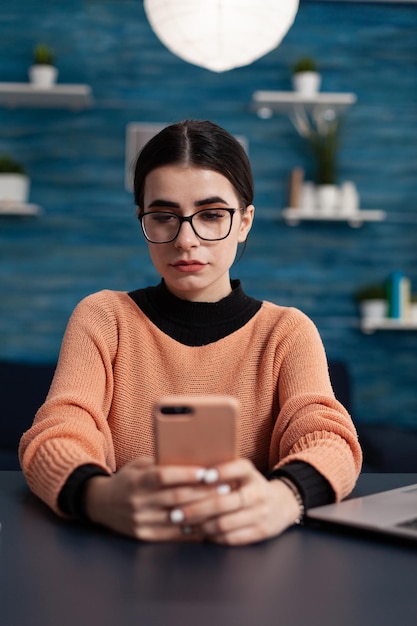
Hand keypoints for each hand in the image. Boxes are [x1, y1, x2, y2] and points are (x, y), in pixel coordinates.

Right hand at [84, 457, 218, 541]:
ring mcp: (141, 521)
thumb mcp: (139, 466)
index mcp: (137, 481)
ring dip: (203, 512)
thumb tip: (193, 459)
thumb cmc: (129, 480)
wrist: (101, 505)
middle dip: (203, 493)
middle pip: (176, 498)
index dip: (186, 474)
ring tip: (222, 505)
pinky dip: (192, 529)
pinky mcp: (144, 536)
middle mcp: (138, 502)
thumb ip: (161, 464)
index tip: (208, 471)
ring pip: (178, 518)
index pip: (164, 476)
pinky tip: (208, 523)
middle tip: (225, 488)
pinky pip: (174, 535)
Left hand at [170, 459, 302, 545]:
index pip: (238, 468)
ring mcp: (261, 514)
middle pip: (223, 502)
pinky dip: (212, 537)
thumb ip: (220, 471)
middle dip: (196, 509)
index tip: (202, 476)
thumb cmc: (250, 486)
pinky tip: (199, 534)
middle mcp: (258, 492)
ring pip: (224, 523)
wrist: (282, 504)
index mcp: (251, 473)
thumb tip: (187, 474)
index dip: (221, 472)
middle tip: (175, 512)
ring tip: (183, 524)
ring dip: (200, 526)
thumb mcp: (242, 473)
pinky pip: (231, 538)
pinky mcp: (261, 532)